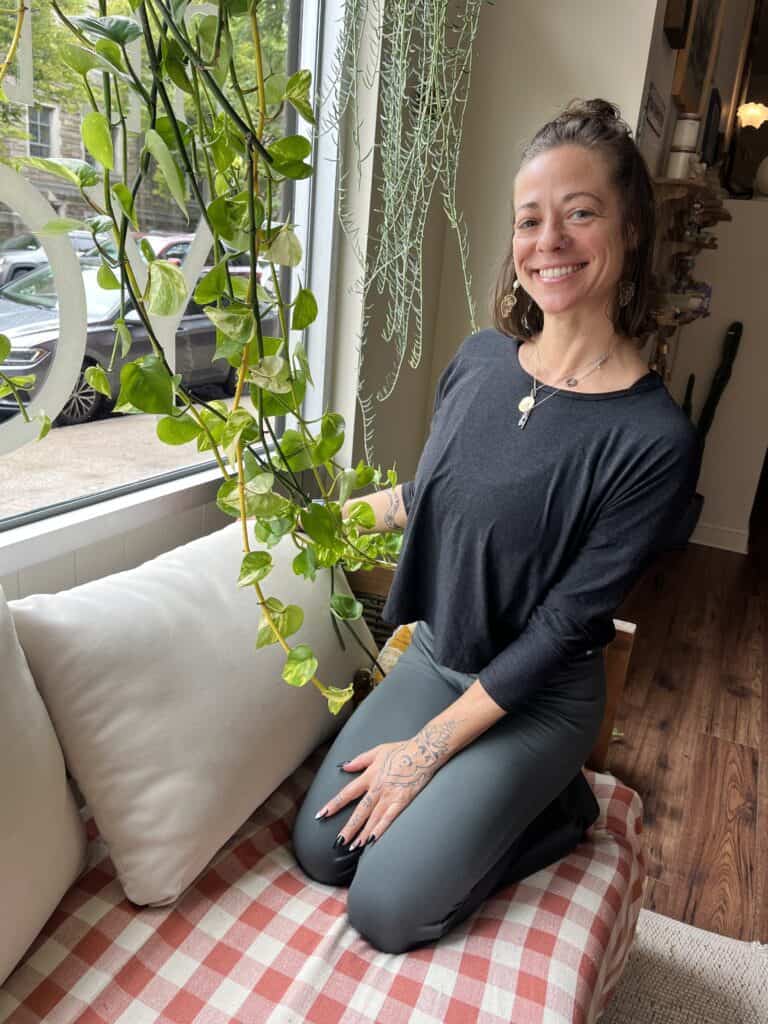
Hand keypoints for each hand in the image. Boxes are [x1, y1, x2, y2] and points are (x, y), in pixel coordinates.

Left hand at [314, 731, 451, 850]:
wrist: (424, 750)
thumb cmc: (401, 749)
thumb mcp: (377, 750)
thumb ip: (359, 760)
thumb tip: (344, 767)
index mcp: (369, 776)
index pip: (347, 793)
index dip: (333, 805)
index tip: (321, 815)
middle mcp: (377, 788)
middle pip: (359, 811)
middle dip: (348, 828)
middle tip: (337, 842)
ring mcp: (390, 795)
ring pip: (373, 818)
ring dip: (363, 833)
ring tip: (354, 847)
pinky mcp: (403, 800)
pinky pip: (390, 817)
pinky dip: (381, 828)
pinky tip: (374, 840)